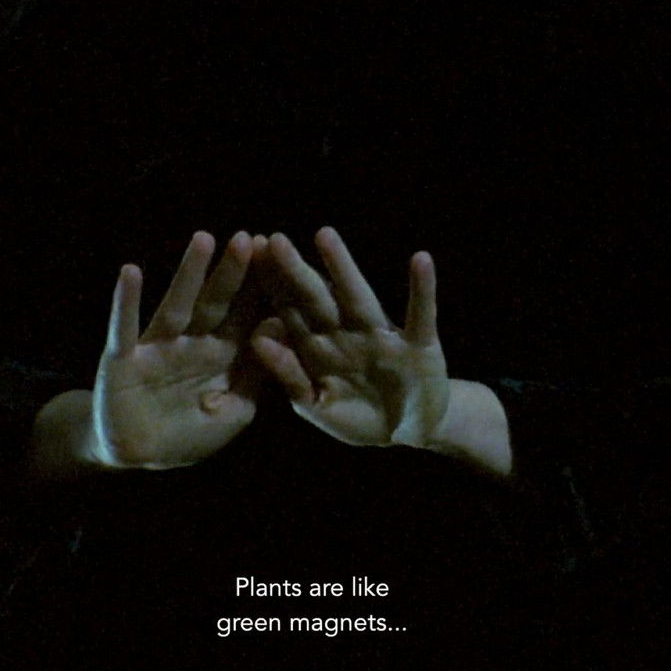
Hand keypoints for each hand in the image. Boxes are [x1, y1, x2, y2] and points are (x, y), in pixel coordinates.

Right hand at [90, 231, 262, 468]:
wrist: (139, 458)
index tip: (280, 257)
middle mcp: (192, 343)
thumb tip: (278, 330)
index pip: (246, 315)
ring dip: (189, 273)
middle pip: (216, 302)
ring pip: (177, 304)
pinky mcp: (124, 359)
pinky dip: (126, 301)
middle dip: (233, 272)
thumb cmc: (190, 434)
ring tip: (204, 239)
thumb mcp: (235, 412)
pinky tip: (131, 272)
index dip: (262, 289)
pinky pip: (125, 327)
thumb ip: (257, 377)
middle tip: (248, 238)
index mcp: (223, 355)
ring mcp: (158, 347)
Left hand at [250, 227, 450, 448]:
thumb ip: (289, 375)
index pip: (289, 310)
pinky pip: (421, 315)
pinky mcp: (420, 346)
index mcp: (318, 348)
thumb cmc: (356, 416)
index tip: (247, 256)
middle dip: (295, 270)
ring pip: (359, 298)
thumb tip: (258, 338)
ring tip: (324, 235)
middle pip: (316, 298)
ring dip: (343, 268)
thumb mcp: (316, 404)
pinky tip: (421, 260)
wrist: (409, 435)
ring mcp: (382, 339)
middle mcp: (347, 334)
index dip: (269, 284)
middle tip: (273, 239)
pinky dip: (422, 289)